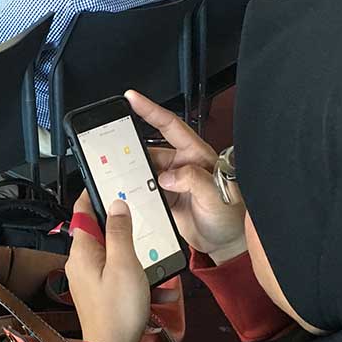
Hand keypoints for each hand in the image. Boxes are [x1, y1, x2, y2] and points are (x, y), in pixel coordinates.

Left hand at [66, 192, 152, 341]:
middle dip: (123, 227)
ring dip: (137, 257)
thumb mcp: (125, 264)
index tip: (108, 181)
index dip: (93, 195)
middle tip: (144, 216)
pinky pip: (120, 276)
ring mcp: (89, 279)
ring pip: (114, 255)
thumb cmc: (118, 309)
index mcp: (82, 251)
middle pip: (100, 232)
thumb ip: (120, 232)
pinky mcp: (100, 293)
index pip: (81, 212)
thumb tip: (115, 205)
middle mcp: (81, 263)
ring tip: (159, 260)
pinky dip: (138, 278)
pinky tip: (160, 289)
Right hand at [126, 90, 246, 264]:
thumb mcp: (217, 195)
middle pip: (148, 149)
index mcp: (196, 154)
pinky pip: (141, 189)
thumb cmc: (230, 215)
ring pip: (141, 170)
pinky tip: (125, 194)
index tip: (132, 98)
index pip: (170, 125)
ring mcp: (169, 182)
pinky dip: (131, 191)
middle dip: (129, 148)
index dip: (150, 110)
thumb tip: (168, 176)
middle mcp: (181, 164)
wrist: (224, 243)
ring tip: (117, 177)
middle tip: (111, 149)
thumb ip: (195, 180)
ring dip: (130, 173)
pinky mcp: (161, 198)